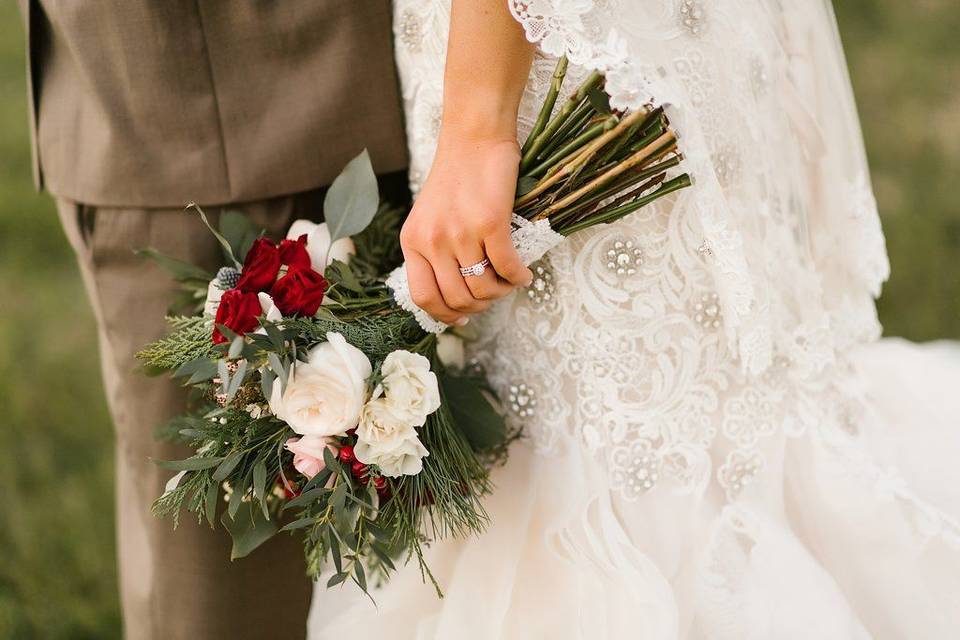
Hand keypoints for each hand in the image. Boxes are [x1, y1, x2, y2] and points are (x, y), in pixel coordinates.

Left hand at [400, 132, 533, 324]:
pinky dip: (519, 276)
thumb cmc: (456, 178)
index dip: (445, 315)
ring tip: (509, 281)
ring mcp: (460, 233)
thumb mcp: (429, 218)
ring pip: (483, 288)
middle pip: (457, 299)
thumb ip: (434, 253)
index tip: (462, 318)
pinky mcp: (490, 223)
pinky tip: (524, 273)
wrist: (474, 138)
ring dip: (501, 292)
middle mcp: (432, 241)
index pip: (423, 297)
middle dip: (479, 306)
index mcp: (412, 241)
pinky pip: (507, 267)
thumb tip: (454, 299)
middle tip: (493, 294)